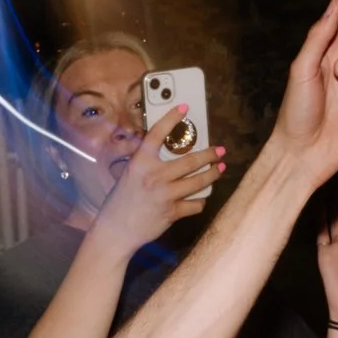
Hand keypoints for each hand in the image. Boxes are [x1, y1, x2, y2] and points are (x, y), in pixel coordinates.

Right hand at [91, 108, 225, 254]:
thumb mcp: (130, 174)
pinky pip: (195, 204)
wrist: (116, 229)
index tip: (184, 108)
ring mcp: (165, 194)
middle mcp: (154, 175)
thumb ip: (147, 164)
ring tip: (219, 170)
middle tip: (220, 151)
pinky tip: (201, 197)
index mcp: (140, 162)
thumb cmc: (121, 200)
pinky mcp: (172, 212)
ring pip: (198, 182)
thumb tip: (170, 156)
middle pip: (190, 160)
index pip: (157, 134)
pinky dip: (200, 200)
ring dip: (212, 175)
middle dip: (210, 154)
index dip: (171, 118)